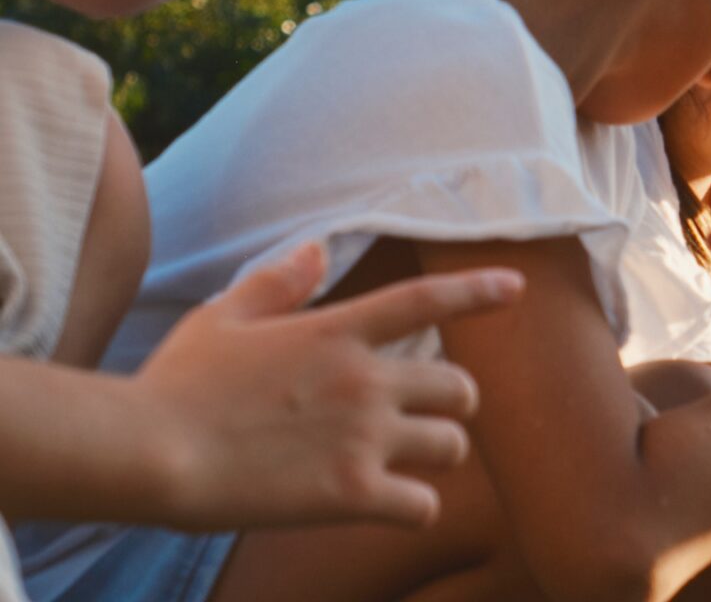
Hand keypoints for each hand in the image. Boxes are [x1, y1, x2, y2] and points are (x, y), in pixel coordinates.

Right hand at [129, 241, 522, 529]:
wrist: (147, 453)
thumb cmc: (174, 385)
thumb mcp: (222, 318)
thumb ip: (278, 283)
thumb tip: (318, 248)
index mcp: (336, 332)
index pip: (426, 300)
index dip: (478, 292)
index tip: (517, 288)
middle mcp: (365, 380)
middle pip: (460, 387)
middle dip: (452, 402)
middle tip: (426, 417)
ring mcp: (364, 437)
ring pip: (451, 445)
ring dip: (437, 453)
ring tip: (408, 464)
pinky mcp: (352, 492)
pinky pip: (421, 503)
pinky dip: (414, 506)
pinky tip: (391, 507)